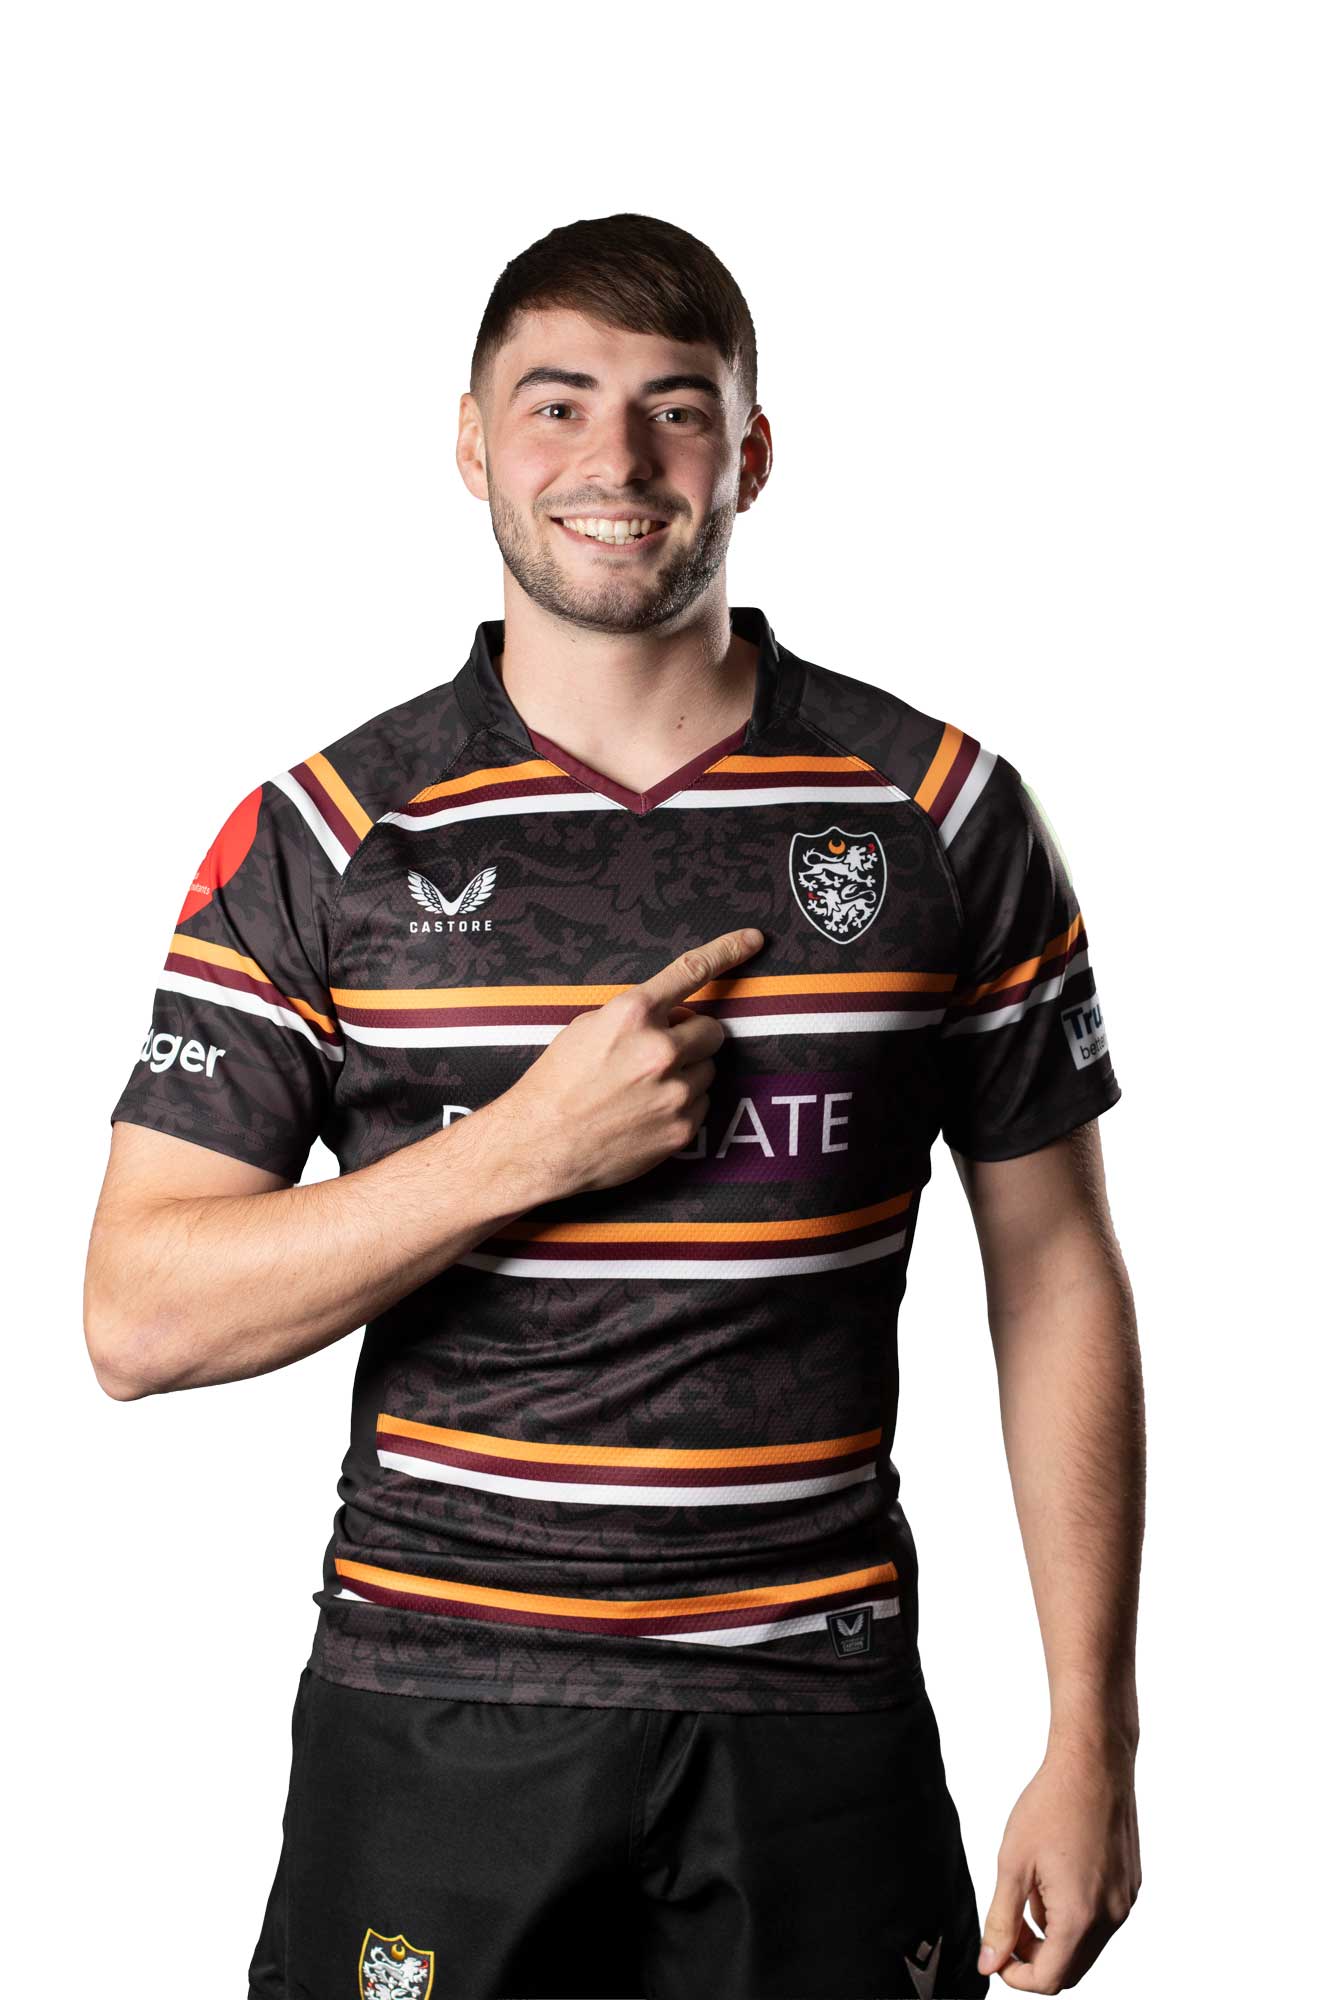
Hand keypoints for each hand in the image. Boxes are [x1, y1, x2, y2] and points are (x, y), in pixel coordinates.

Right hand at [496, 927, 764, 1200]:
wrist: (539, 1144)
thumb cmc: (556, 1083)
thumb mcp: (587, 1028)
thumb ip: (635, 1016)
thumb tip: (673, 1017)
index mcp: (632, 1014)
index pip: (691, 971)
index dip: (728, 950)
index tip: (753, 939)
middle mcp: (660, 1049)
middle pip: (711, 1030)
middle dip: (693, 1038)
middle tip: (662, 1053)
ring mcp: (675, 1092)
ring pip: (708, 1070)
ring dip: (686, 1074)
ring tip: (644, 1089)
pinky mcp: (682, 1128)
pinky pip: (702, 1105)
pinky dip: (682, 1107)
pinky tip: (646, 1114)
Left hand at [978, 1738, 1140, 1990]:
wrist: (1094, 1763)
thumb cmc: (1051, 1805)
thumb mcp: (1013, 1863)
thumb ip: (1001, 1920)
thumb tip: (990, 1964)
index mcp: (1080, 1916)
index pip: (1049, 1979)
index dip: (1017, 1976)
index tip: (997, 1956)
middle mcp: (1111, 1917)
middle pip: (1071, 1969)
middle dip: (1035, 1957)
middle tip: (1010, 1926)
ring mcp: (1126, 1901)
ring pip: (1086, 1945)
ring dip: (1054, 1934)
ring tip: (1031, 1889)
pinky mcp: (1131, 1885)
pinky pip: (1101, 1920)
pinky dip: (1075, 1915)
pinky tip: (1056, 1876)